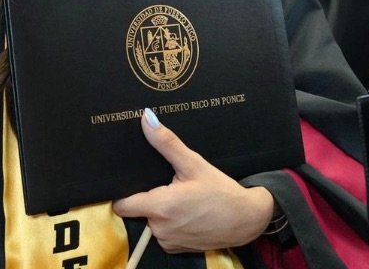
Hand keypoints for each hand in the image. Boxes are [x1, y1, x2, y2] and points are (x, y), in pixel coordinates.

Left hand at [111, 110, 274, 251]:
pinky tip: (185, 214)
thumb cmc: (221, 191)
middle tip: (166, 185)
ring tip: (179, 199)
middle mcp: (160, 229)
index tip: (131, 182)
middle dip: (147, 198)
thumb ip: (166, 143)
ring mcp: (168, 242)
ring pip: (150, 222)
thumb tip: (146, 118)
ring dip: (159, 212)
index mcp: (161, 206)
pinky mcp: (176, 250)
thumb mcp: (194, 163)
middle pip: (138, 210)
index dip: (123, 192)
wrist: (246, 220)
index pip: (122, 204)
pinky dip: (169, 224)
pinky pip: (162, 234)